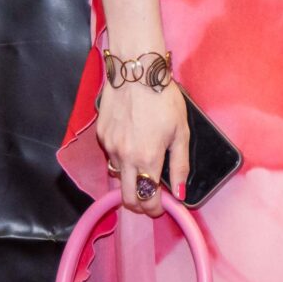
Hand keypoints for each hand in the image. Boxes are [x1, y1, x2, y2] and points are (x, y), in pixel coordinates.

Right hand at [97, 79, 189, 211]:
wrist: (137, 71)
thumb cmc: (163, 99)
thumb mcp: (181, 132)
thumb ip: (180, 166)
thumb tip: (179, 193)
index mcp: (147, 159)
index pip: (147, 200)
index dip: (154, 210)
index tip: (160, 208)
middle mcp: (124, 157)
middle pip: (127, 198)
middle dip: (139, 205)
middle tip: (150, 199)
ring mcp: (109, 146)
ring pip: (117, 176)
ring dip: (129, 179)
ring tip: (143, 168)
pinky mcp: (100, 135)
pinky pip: (110, 156)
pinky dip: (120, 158)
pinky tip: (132, 143)